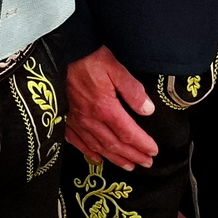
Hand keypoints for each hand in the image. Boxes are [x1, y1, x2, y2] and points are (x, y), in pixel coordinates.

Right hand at [64, 46, 158, 171]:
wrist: (64, 52)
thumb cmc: (91, 58)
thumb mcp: (116, 68)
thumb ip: (133, 91)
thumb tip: (148, 110)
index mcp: (105, 108)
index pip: (128, 133)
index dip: (142, 144)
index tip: (153, 151)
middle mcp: (90, 119)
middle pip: (114, 144)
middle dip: (132, 155)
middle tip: (146, 163)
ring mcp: (76, 121)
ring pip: (98, 147)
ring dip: (115, 158)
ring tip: (129, 166)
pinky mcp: (66, 118)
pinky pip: (77, 142)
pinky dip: (89, 152)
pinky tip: (97, 159)